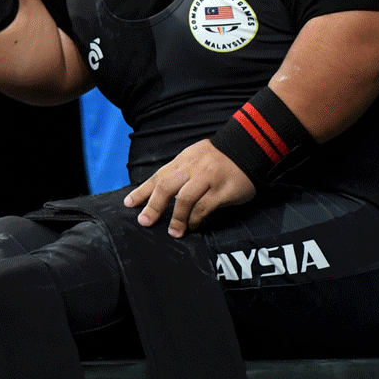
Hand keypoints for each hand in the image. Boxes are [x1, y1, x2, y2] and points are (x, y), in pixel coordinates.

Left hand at [124, 140, 255, 237]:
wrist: (250, 146)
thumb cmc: (219, 157)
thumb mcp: (196, 157)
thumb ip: (180, 173)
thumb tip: (159, 194)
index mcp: (184, 159)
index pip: (158, 176)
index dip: (142, 191)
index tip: (129, 204)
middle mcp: (194, 167)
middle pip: (166, 186)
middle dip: (153, 206)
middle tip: (145, 221)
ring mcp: (209, 178)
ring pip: (185, 198)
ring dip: (176, 218)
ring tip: (173, 232)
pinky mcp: (224, 190)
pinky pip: (205, 206)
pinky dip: (196, 219)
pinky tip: (193, 226)